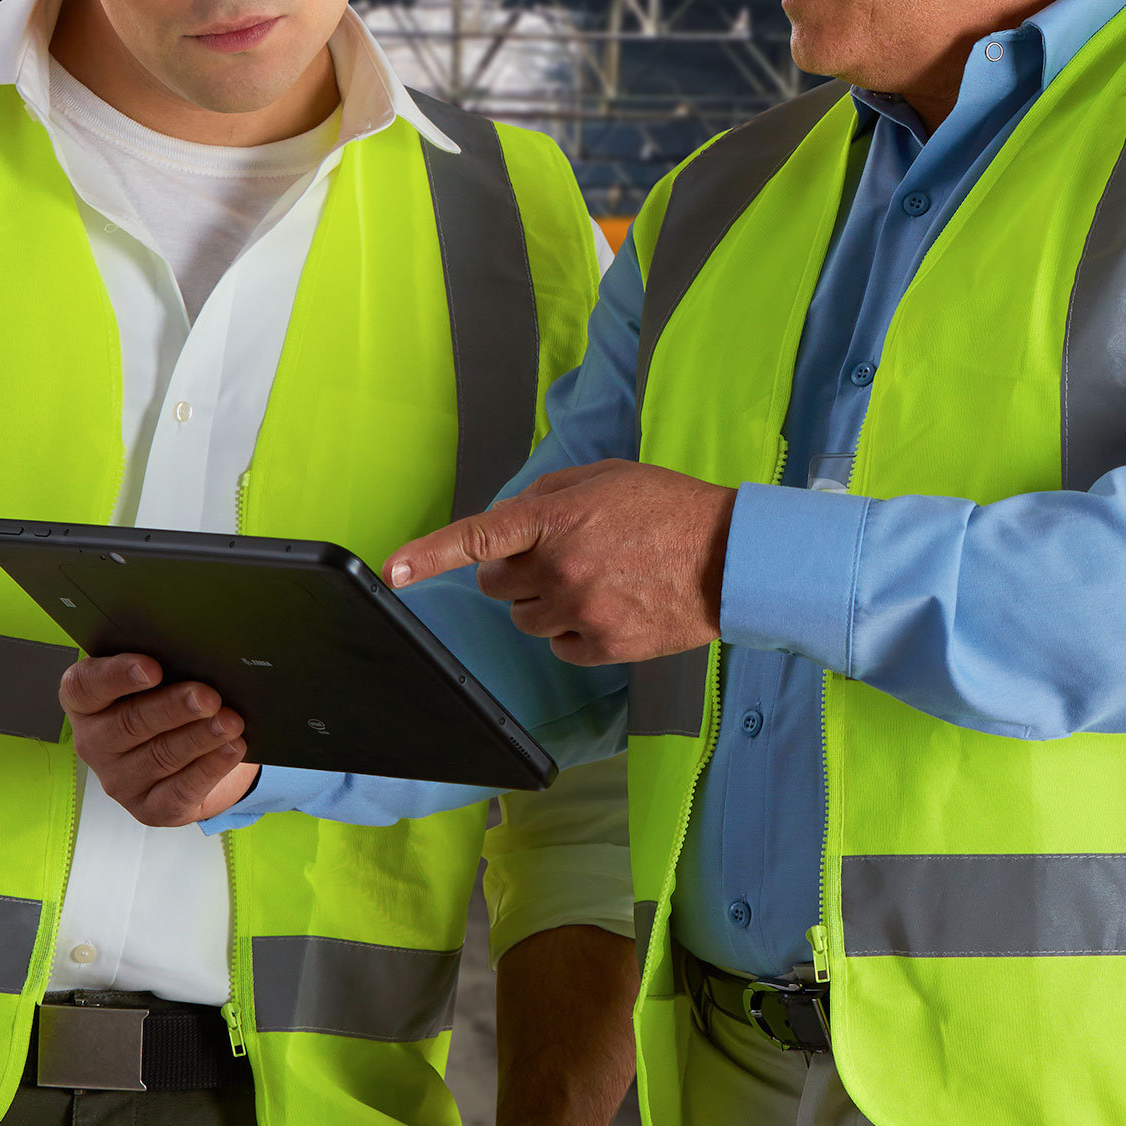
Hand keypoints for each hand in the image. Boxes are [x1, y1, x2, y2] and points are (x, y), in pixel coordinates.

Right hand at [61, 653, 257, 823]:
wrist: (196, 752)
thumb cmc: (170, 702)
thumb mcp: (163, 678)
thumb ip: (167, 665)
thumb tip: (198, 655)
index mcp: (86, 703)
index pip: (83, 687)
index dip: (115, 676)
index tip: (152, 667)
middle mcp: (94, 743)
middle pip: (127, 723)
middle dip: (172, 708)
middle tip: (207, 696)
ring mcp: (119, 781)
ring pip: (159, 757)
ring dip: (198, 737)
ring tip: (230, 722)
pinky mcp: (149, 809)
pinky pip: (179, 791)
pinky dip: (209, 768)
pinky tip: (231, 749)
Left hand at [384, 461, 732, 666]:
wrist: (731, 558)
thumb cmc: (670, 510)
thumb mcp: (607, 478)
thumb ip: (548, 496)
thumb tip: (508, 518)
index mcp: (556, 518)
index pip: (478, 538)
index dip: (430, 555)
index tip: (393, 572)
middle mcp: (560, 567)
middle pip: (495, 585)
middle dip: (515, 572)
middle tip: (560, 558)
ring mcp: (580, 611)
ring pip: (524, 620)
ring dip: (544, 603)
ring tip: (596, 582)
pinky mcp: (602, 647)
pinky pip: (559, 647)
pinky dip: (574, 632)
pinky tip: (610, 608)